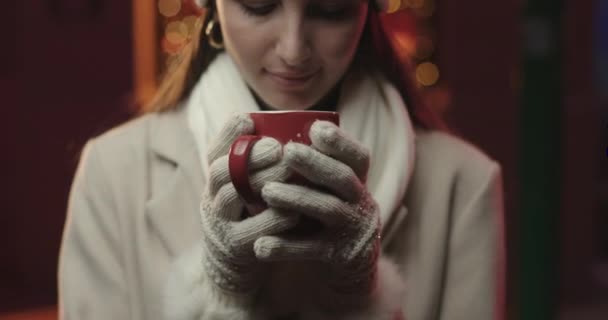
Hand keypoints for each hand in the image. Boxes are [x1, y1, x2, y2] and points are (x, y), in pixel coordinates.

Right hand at [200, 114, 297, 301]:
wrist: (234, 266)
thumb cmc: (249, 216)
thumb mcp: (245, 188)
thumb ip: (255, 162)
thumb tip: (272, 124)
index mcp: (216, 180)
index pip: (214, 151)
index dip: (228, 134)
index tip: (248, 120)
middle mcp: (211, 198)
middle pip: (221, 171)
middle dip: (249, 155)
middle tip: (278, 147)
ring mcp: (220, 223)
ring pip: (232, 196)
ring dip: (262, 181)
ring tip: (289, 171)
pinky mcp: (236, 247)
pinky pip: (252, 230)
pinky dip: (274, 218)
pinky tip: (295, 210)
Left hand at [254, 120, 380, 308]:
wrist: (344, 265)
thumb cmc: (324, 215)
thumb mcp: (327, 190)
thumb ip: (311, 167)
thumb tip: (269, 132)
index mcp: (357, 181)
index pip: (358, 157)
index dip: (340, 141)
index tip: (316, 128)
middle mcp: (361, 202)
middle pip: (343, 177)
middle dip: (315, 162)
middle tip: (287, 151)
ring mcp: (351, 229)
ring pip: (327, 209)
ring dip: (297, 198)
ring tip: (267, 191)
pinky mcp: (339, 256)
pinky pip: (311, 250)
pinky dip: (286, 247)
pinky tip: (261, 245)